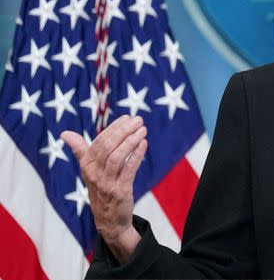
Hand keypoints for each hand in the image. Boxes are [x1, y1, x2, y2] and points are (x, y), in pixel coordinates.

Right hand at [61, 115, 148, 263]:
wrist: (108, 219)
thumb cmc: (100, 188)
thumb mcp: (88, 170)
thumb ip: (80, 150)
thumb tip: (64, 134)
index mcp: (86, 166)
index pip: (99, 141)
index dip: (113, 128)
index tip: (127, 117)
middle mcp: (94, 174)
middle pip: (108, 147)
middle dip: (124, 131)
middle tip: (138, 120)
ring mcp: (106, 183)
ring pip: (117, 157)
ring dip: (131, 141)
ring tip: (143, 130)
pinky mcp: (120, 191)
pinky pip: (128, 170)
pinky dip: (136, 155)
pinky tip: (144, 144)